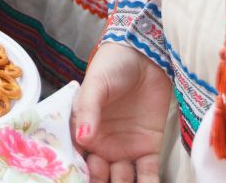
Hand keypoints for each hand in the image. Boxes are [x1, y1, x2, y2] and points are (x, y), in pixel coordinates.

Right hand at [73, 42, 172, 182]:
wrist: (146, 56)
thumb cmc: (113, 65)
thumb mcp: (96, 84)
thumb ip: (88, 109)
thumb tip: (83, 137)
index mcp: (82, 131)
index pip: (77, 159)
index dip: (78, 173)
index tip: (79, 179)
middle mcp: (101, 145)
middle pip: (98, 175)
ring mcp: (125, 149)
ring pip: (122, 180)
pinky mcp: (148, 149)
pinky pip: (148, 174)